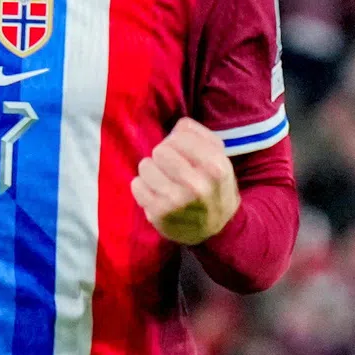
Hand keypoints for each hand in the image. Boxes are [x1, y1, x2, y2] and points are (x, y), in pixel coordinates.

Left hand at [131, 117, 239, 244]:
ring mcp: (176, 201)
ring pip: (145, 165)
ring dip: (151, 170)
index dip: (177, 142)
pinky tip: (155, 191)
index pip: (180, 137)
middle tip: (170, 166)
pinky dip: (142, 186)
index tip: (181, 152)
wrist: (217, 227)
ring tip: (163, 179)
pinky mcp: (158, 213)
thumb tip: (177, 126)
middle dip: (164, 155)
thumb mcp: (219, 157)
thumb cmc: (214, 185)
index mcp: (216, 167)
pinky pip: (136, 185)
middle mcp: (197, 185)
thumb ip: (199, 134)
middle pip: (160, 150)